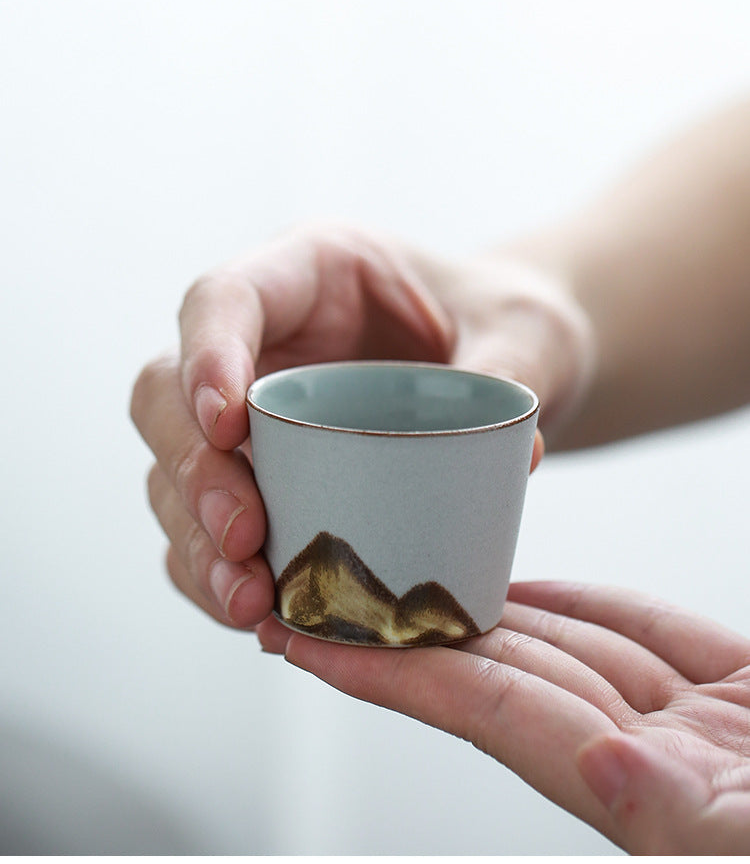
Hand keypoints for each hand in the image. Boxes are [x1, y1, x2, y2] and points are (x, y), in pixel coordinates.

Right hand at [130, 226, 592, 629]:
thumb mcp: (530, 332)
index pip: (223, 300)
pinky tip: (262, 619)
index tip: (227, 425)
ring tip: (251, 602)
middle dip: (193, 470)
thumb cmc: (507, 324)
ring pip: (173, 473)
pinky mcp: (260, 480)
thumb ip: (515, 371)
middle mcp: (261, 344)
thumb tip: (512, 459)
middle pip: (167, 395)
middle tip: (245, 537)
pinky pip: (206, 531)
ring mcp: (251, 416)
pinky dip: (219, 578)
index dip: (206, 357)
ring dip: (195, 542)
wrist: (506, 365)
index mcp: (309, 273)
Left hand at [270, 581, 749, 854]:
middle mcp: (648, 758)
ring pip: (562, 643)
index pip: (487, 713)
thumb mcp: (745, 831)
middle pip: (505, 670)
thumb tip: (602, 769)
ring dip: (478, 603)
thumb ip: (683, 815)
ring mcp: (693, 724)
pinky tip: (519, 580)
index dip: (393, 673)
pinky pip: (638, 634)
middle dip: (410, 625)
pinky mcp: (738, 694)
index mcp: (644, 800)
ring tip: (398, 565)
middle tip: (326, 579)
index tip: (306, 638)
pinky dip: (576, 600)